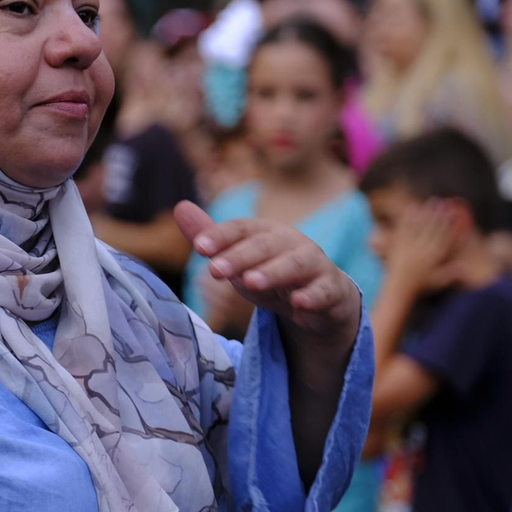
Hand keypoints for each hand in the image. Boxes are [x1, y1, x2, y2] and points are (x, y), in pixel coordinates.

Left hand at [175, 201, 360, 341]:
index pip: (241, 228)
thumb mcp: (237, 259)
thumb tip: (180, 207)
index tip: (199, 248)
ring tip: (250, 283)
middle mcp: (290, 242)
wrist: (319, 299)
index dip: (220, 236)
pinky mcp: (331, 288)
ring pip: (295, 264)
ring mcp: (314, 264)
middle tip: (215, 271)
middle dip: (239, 257)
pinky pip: (323, 291)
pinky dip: (312, 296)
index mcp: (265, 232)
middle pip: (264, 246)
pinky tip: (298, 304)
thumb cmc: (270, 273)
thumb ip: (211, 237)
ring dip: (273, 272)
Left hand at [387, 200, 459, 291]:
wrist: (398, 289)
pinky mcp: (399, 246)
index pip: (444, 237)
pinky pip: (405, 230)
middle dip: (439, 215)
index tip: (454, 213)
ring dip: (426, 213)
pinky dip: (409, 219)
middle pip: (433, 229)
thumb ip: (450, 274)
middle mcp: (423, 250)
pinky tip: (413, 209)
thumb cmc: (420, 286)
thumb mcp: (437, 281)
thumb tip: (464, 267)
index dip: (450, 224)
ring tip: (432, 202)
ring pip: (420, 226)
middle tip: (443, 202)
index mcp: (434, 257)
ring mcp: (410, 247)